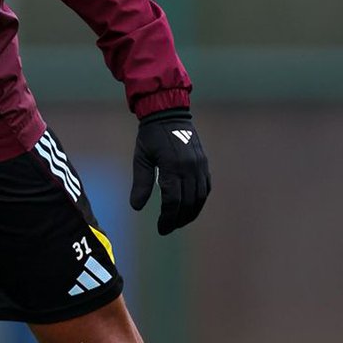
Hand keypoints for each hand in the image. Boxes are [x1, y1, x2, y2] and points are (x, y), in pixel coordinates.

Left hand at [130, 111, 210, 234]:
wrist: (169, 114)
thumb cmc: (151, 136)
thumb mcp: (141, 158)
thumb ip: (141, 183)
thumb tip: (137, 207)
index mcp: (172, 166)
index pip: (173, 200)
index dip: (168, 218)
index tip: (161, 228)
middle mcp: (189, 167)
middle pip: (188, 203)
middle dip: (178, 219)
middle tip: (168, 228)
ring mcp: (199, 165)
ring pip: (199, 197)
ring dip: (190, 213)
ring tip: (178, 222)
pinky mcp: (204, 163)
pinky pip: (205, 187)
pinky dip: (199, 201)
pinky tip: (190, 208)